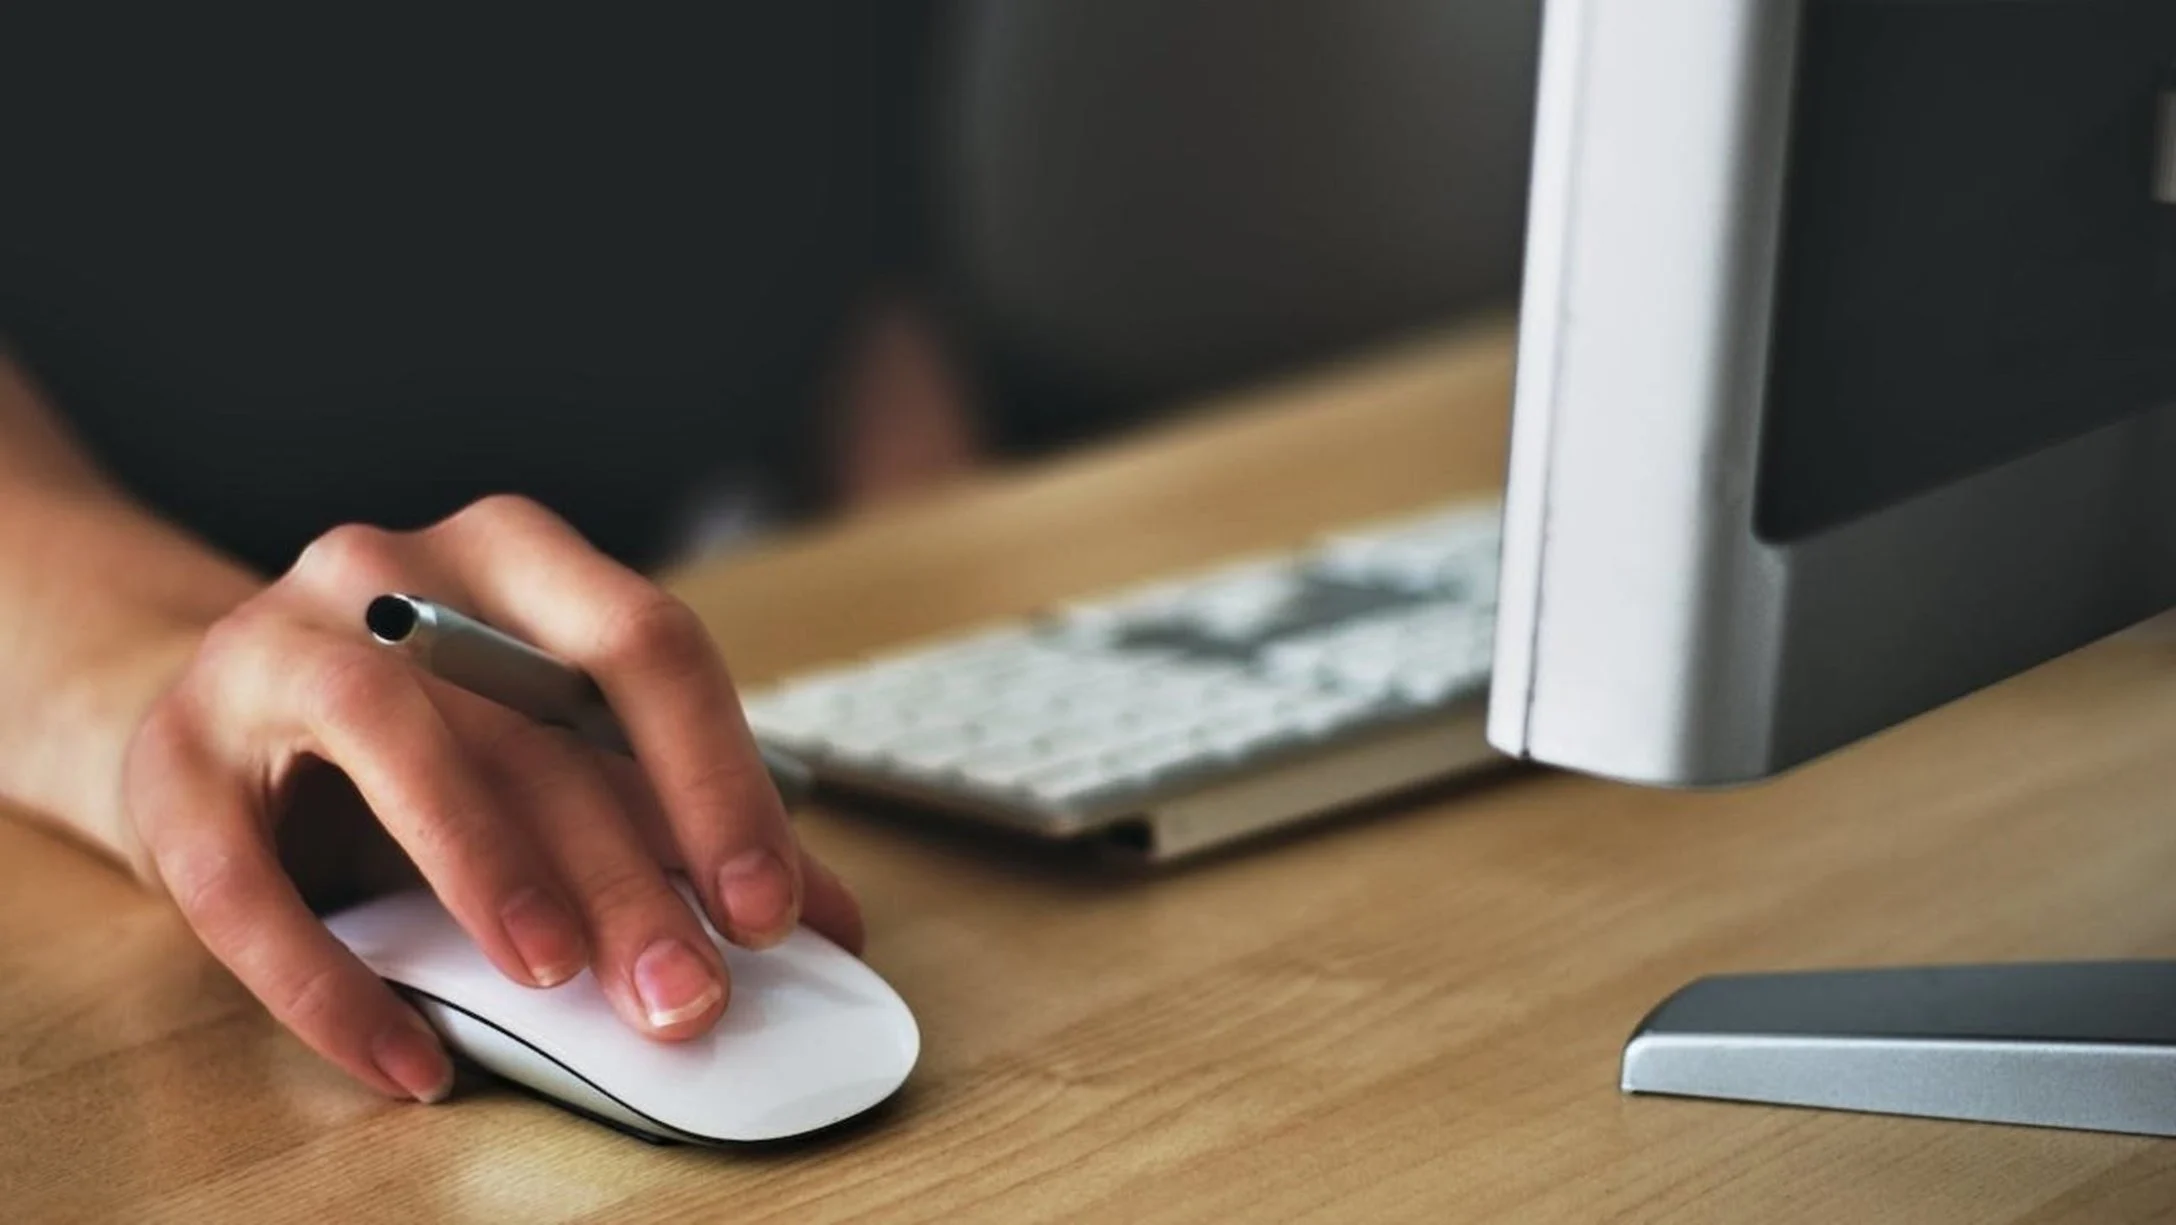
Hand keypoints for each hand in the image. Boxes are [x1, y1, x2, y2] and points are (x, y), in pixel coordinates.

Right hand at [122, 495, 862, 1102]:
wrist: (216, 718)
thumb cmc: (424, 736)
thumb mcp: (555, 754)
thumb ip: (679, 821)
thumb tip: (827, 921)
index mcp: (516, 559)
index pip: (644, 644)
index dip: (717, 779)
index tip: (770, 908)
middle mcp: (391, 573)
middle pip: (531, 717)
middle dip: (625, 870)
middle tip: (686, 993)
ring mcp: (268, 650)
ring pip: (390, 737)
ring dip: (486, 865)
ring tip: (555, 978)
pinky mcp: (171, 761)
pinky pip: (242, 879)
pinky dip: (332, 982)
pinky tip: (410, 1060)